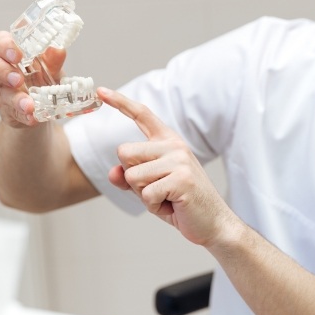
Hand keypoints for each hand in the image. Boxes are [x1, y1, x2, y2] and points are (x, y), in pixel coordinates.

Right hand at [0, 31, 65, 127]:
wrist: (44, 105)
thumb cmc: (43, 76)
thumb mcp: (51, 66)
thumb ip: (53, 58)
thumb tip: (58, 49)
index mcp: (8, 51)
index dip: (4, 45)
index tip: (18, 55)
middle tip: (17, 79)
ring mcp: (0, 89)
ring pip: (0, 91)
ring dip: (15, 98)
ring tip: (29, 105)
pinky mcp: (6, 110)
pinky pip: (11, 112)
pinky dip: (23, 115)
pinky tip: (32, 117)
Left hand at [98, 87, 234, 246]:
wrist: (213, 223)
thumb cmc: (181, 203)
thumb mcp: (150, 188)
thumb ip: (130, 178)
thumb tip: (113, 172)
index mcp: (168, 142)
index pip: (142, 115)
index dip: (120, 102)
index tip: (101, 91)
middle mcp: (174, 146)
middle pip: (124, 152)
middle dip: (132, 177)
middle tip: (157, 189)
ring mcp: (179, 161)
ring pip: (132, 176)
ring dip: (143, 195)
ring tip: (166, 198)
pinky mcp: (182, 179)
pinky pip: (146, 194)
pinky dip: (154, 206)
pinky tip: (172, 205)